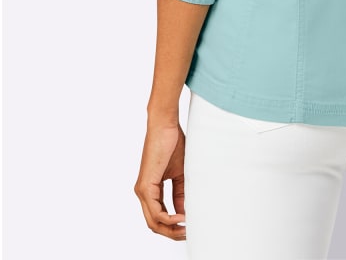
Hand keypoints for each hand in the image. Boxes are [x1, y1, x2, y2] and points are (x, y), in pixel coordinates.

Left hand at [134, 117, 186, 239]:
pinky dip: (168, 218)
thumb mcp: (180, 174)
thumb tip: (183, 213)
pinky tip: (181, 218)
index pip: (160, 217)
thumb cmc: (172, 144)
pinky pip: (155, 212)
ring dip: (171, 229)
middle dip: (172, 233)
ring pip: (153, 222)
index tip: (190, 227)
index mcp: (151, 190)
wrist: (165, 126)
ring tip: (187, 228)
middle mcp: (144, 193)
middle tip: (189, 233)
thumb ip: (179, 194)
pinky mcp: (145, 186)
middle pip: (155, 224)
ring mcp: (142, 191)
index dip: (174, 226)